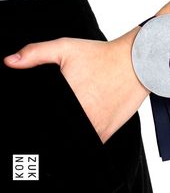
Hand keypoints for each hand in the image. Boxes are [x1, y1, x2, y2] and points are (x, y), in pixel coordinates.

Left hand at [4, 27, 149, 142]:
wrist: (134, 64)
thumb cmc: (102, 56)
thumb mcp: (65, 48)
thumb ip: (35, 54)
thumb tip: (10, 62)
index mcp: (64, 99)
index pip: (38, 124)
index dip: (28, 129)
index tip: (26, 132)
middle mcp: (79, 117)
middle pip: (52, 136)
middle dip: (44, 134)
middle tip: (56, 116)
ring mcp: (93, 129)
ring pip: (70, 144)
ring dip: (65, 135)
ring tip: (76, 113)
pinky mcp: (105, 134)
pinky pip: (86, 144)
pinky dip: (80, 139)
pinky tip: (82, 121)